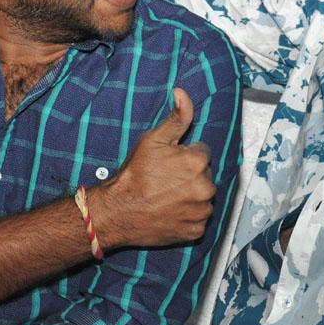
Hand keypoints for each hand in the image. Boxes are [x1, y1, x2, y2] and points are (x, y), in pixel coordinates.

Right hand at [90, 87, 215, 248]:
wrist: (118, 211)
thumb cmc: (134, 175)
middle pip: (204, 176)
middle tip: (166, 181)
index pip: (202, 153)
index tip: (169, 164)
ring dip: (191, 197)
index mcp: (197, 162)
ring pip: (203, 198)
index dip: (184, 156)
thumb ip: (176, 117)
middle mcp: (205, 188)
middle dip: (190, 176)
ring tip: (167, 197)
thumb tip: (182, 93)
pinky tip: (170, 212)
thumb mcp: (153, 140)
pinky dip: (188, 217)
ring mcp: (201, 212)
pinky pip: (198, 220)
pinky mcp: (195, 231)